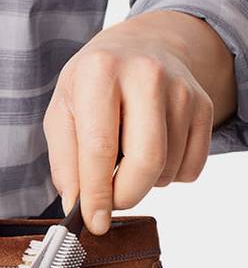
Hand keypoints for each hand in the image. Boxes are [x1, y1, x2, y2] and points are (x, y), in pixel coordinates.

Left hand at [43, 11, 235, 234]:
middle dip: (124, 195)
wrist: (141, 45)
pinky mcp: (204, 106)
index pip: (100, 148)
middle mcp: (146, 75)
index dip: (96, 194)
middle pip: (145, 162)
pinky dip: (166, 174)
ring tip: (124, 156)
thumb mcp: (62, 110)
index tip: (94, 222)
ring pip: (167, 169)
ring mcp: (182, 90)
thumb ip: (64, 159)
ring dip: (142, 182)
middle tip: (108, 199)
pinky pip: (190, 168)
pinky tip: (148, 149)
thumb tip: (77, 204)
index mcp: (100, 73)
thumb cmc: (93, 81)